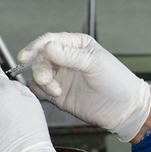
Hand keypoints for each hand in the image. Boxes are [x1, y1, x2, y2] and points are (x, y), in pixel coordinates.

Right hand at [19, 33, 150, 142]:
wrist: (125, 110)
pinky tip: (50, 94)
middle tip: (46, 78)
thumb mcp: (94, 63)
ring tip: (56, 90)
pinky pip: (40, 90)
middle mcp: (66, 59)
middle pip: (40, 58)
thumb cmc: (117, 81)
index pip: (49, 41)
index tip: (25, 56)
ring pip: (38, 74)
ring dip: (42, 81)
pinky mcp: (58, 94)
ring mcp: (61, 77)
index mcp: (76, 45)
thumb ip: (69, 55)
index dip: (35, 47)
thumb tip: (47, 47)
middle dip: (39, 68)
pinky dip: (39, 91)